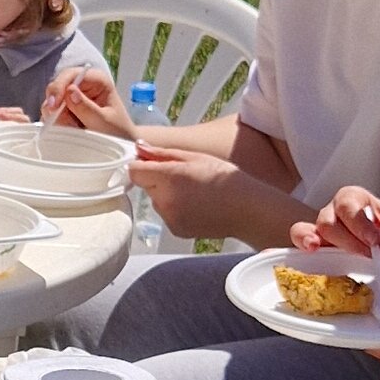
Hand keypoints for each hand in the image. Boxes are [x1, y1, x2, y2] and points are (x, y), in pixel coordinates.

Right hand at [46, 69, 130, 138]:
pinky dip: (57, 121)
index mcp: (97, 80)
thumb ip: (87, 108)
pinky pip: (54, 112)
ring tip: (72, 128)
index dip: (59, 87)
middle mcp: (83, 84)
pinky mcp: (68, 107)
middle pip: (58, 85)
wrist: (120, 142)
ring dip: (56, 115)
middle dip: (54, 103)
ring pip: (53, 100)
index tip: (54, 105)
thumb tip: (69, 91)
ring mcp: (74, 95)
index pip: (72, 75)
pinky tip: (69, 129)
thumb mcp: (103, 121)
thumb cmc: (118, 130)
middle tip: (54, 119)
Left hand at [127, 144, 246, 237]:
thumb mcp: (195, 157)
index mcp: (169, 177)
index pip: (134, 171)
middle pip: (146, 185)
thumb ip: (162, 154)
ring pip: (156, 201)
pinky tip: (196, 205)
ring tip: (194, 192)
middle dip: (158, 179)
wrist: (245, 208)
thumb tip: (140, 148)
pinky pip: (166, 214)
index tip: (154, 163)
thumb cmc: (224, 179)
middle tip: (184, 176)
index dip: (143, 165)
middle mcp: (165, 200)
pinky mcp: (175, 230)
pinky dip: (175, 209)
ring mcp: (169, 218)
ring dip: (167, 195)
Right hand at [295, 185, 379, 258]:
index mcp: (355, 199)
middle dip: (346, 239)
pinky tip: (309, 251)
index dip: (359, 223)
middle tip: (368, 255)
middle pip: (328, 220)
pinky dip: (300, 245)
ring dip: (313, 240)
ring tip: (316, 248)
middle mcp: (334, 211)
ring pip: (308, 230)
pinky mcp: (315, 248)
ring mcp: (321, 230)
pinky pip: (299, 242)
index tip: (375, 242)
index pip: (348, 203)